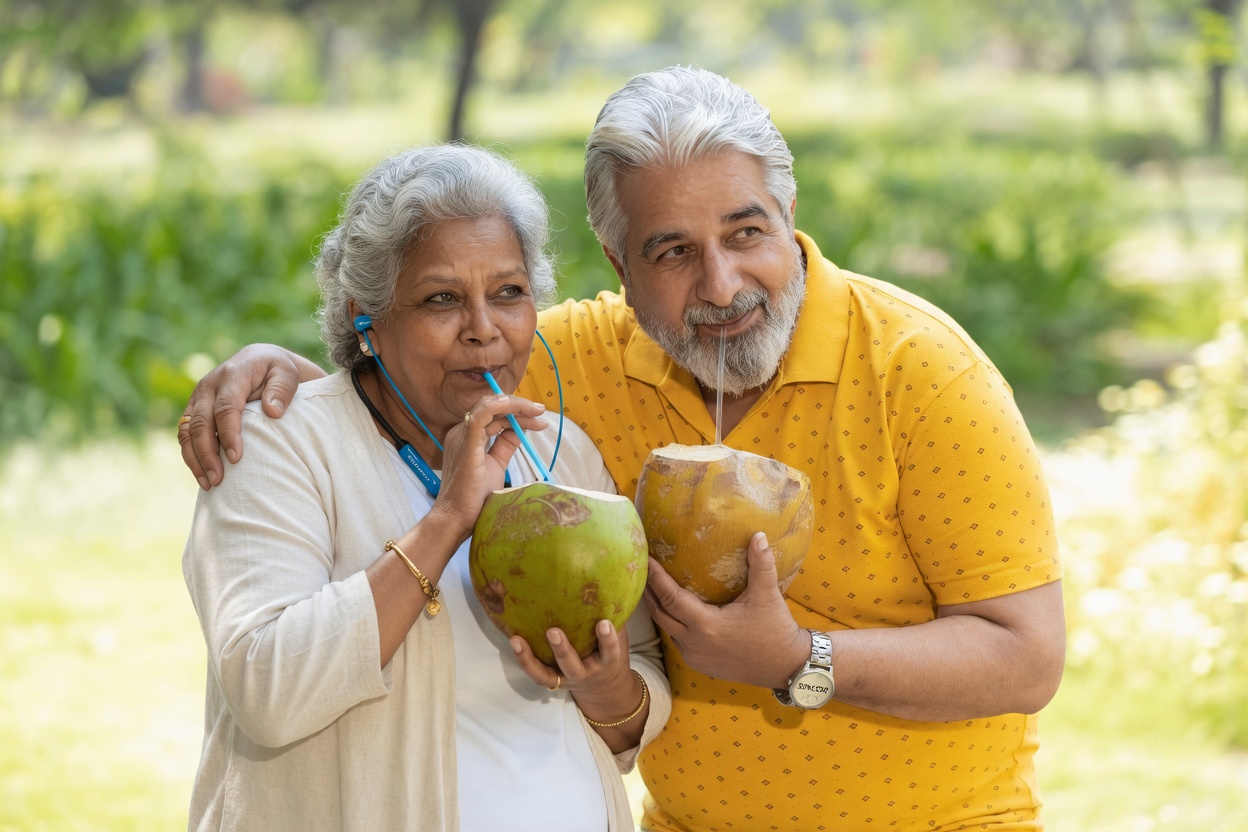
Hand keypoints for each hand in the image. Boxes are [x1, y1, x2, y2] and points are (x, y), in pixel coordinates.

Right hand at [178, 344, 324, 489]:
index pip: (225, 407)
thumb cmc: (277, 370)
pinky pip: (184, 434)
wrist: (259, 360)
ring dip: (195, 459)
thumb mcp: (287, 372)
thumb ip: (282, 388)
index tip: (236, 458)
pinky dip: (191, 455)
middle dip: (207, 453)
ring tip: (209, 484)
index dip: (229, 433)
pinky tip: (202, 475)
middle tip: (219, 479)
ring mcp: (198, 397)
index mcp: (232, 374)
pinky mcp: (193, 409)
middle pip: (200, 422)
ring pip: (186, 431)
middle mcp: (209, 385)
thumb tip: (272, 411)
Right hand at [428, 393, 548, 543]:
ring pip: (489, 407)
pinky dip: (496, 406)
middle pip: (493, 409)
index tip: (539, 420)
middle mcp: (461, 432)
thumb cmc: (474, 498)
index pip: (494, 416)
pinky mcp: (465, 443)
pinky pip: (479, 416)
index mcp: (467, 437)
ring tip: (537, 411)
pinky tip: (513, 404)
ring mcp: (461, 436)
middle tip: (541, 412)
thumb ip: (505, 446)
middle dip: (520, 408)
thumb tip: (521, 431)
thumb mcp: (496, 465)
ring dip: (516, 406)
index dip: (517, 414)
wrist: (457, 518)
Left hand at [510, 619, 638, 722]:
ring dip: (531, 658)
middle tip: (553, 631)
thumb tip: (609, 585)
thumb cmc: (608, 652)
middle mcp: (585, 673)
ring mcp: (566, 679)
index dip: (607, 640)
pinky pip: (536, 673)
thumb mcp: (618, 639)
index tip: (603, 623)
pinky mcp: (552, 680)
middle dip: (562, 650)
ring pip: (547, 675)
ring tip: (517, 640)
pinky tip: (515, 641)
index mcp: (606, 662)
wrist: (604, 688)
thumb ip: (614, 618)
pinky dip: (524, 659)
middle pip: (572, 666)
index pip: (610, 652)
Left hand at [643, 532, 808, 688]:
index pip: (671, 597)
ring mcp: (695, 656)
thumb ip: (761, 564)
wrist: (786, 667)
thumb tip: (757, 535)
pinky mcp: (699, 664)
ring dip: (658, 609)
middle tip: (641, 569)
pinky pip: (677, 641)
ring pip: (666, 629)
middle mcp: (694, 643)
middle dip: (649, 591)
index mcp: (706, 625)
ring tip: (651, 587)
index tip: (645, 559)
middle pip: (660, 614)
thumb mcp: (767, 595)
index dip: (655, 577)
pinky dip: (671, 624)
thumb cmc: (776, 631)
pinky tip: (672, 611)